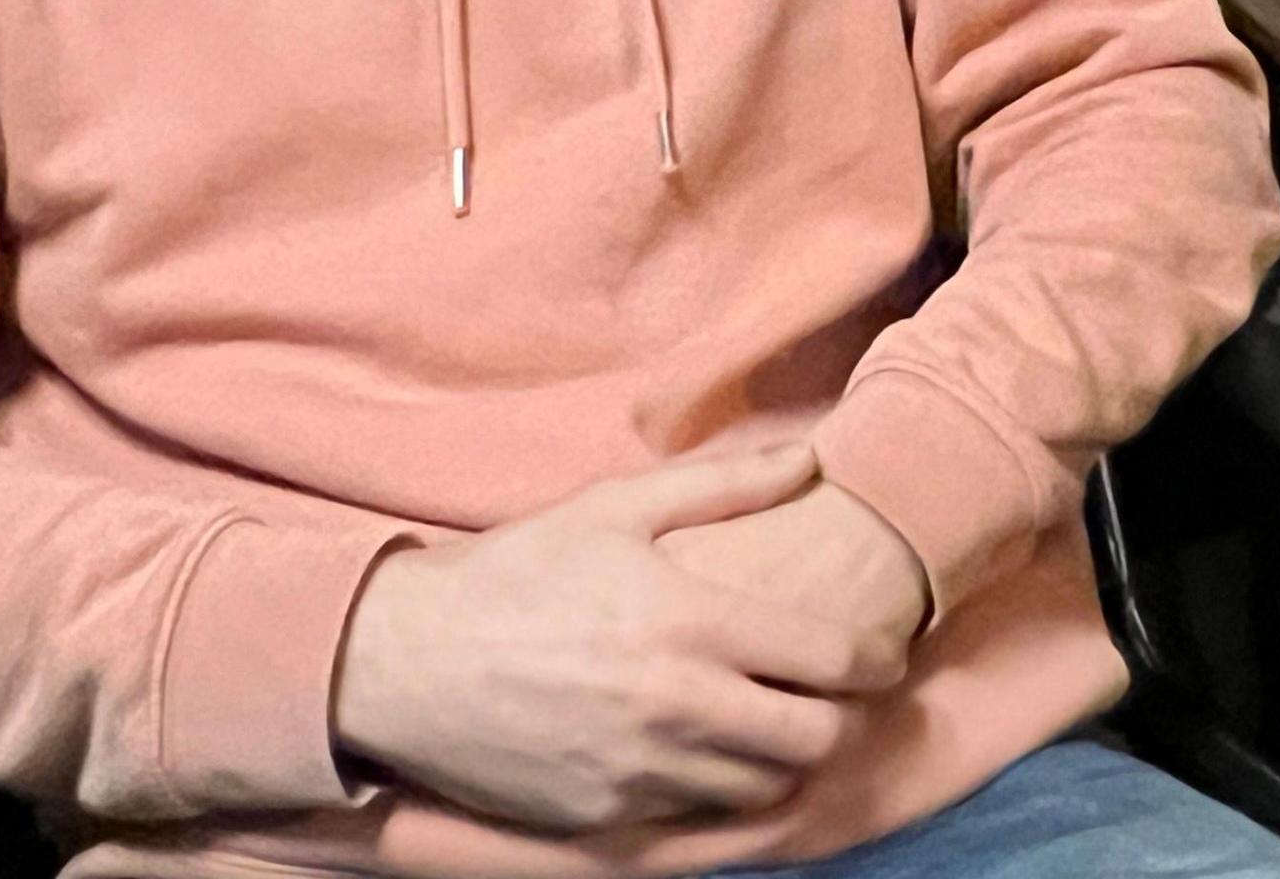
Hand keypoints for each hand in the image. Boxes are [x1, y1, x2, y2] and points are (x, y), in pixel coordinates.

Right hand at [330, 444, 904, 832]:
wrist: (397, 664)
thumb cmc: (512, 574)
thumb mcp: (613, 508)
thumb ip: (723, 483)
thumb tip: (810, 458)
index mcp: (688, 620)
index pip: (831, 658)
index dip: (877, 661)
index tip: (882, 656)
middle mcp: (675, 704)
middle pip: (816, 740)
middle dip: (842, 721)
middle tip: (836, 699)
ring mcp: (640, 771)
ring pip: (765, 790)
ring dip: (785, 763)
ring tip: (778, 728)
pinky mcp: (604, 819)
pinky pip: (699, 821)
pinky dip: (721, 797)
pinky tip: (713, 759)